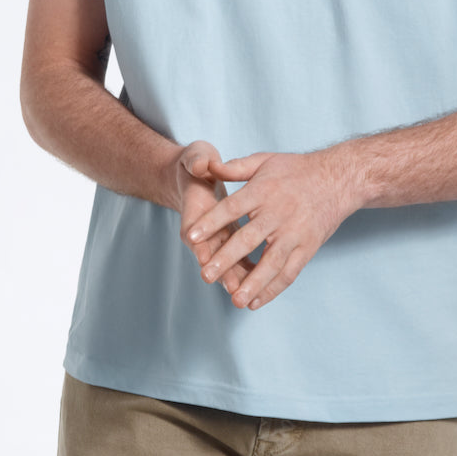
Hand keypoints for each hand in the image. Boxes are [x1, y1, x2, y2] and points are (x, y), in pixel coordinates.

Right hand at [175, 142, 255, 296]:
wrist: (193, 175)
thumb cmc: (196, 165)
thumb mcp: (196, 158)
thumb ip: (198, 162)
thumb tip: (202, 166)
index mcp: (194, 212)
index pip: (195, 234)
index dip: (202, 247)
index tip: (207, 260)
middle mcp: (201, 232)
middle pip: (210, 257)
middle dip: (223, 272)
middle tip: (234, 288)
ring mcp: (214, 240)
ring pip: (226, 264)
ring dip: (238, 279)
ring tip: (251, 297)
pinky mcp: (226, 242)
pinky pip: (237, 261)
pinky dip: (248, 273)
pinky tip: (263, 285)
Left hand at [184, 149, 358, 309]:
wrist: (339, 179)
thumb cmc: (297, 169)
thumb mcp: (265, 160)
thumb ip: (235, 167)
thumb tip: (209, 166)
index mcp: (264, 191)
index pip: (232, 208)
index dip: (211, 222)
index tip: (191, 237)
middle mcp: (279, 213)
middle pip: (249, 239)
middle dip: (226, 259)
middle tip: (206, 275)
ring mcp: (295, 233)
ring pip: (272, 262)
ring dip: (253, 283)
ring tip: (235, 300)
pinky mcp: (308, 248)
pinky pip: (290, 272)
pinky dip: (273, 289)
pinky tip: (256, 302)